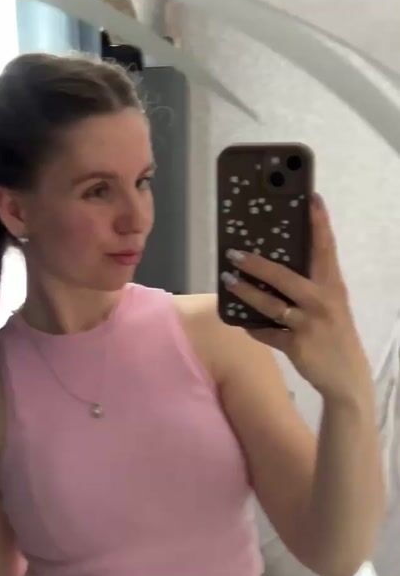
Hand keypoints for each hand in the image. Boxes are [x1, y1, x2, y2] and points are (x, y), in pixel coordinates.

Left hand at [221, 194, 371, 402]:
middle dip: (258, 264)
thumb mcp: (331, 305)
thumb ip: (312, 286)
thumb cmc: (335, 334)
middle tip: (235, 253)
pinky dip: (253, 328)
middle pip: (286, 276)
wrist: (347, 377)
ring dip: (247, 292)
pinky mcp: (297, 345)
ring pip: (271, 304)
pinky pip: (268, 334)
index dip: (319, 223)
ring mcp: (309, 323)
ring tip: (228, 280)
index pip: (326, 248)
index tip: (311, 198)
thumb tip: (277, 268)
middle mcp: (322, 301)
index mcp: (333, 286)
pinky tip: (240, 321)